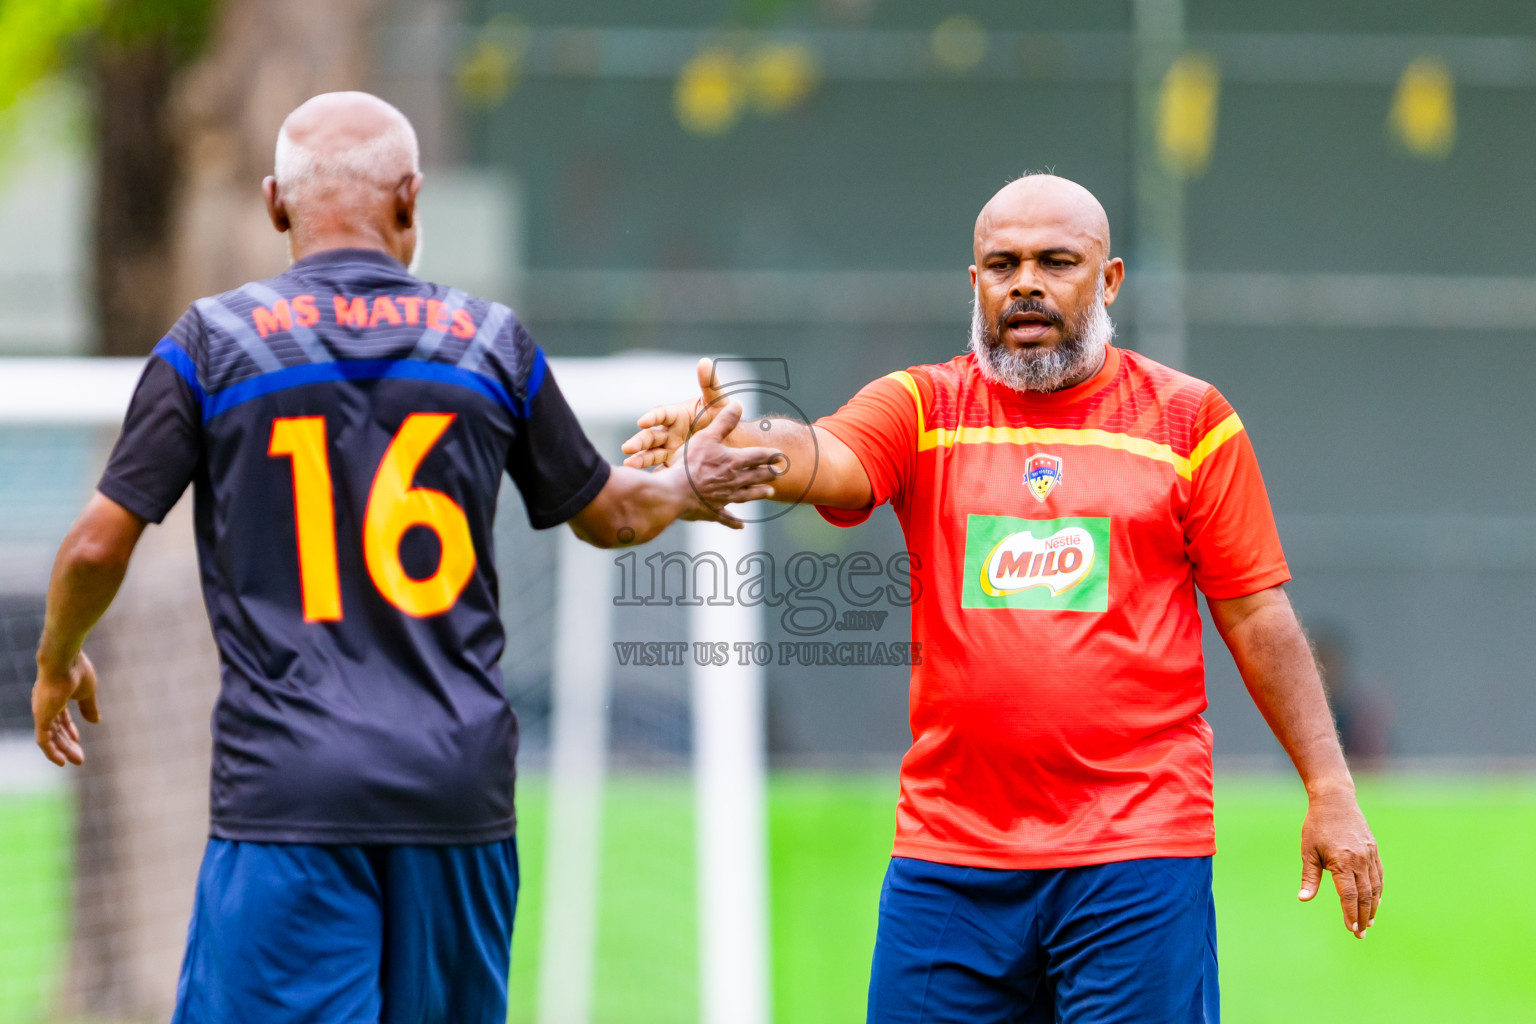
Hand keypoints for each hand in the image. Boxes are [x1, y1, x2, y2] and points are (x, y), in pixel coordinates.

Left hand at [32, 651, 99, 766]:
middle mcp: (46, 705)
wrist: (64, 661)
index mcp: (56, 697)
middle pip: (56, 730)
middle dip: (68, 744)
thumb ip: (89, 707)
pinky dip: (51, 752)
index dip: (69, 729)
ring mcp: (42, 712)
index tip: (78, 739)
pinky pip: (43, 740)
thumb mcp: (88, 692)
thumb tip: (95, 722)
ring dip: (63, 750)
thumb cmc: (77, 671)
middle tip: (80, 758)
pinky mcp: (41, 717)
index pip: (60, 718)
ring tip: (77, 760)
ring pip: (51, 737)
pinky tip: (61, 761)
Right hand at [622, 357, 725, 468]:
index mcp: (677, 415)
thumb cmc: (724, 419)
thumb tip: (704, 362)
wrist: (734, 444)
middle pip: (650, 436)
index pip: (661, 415)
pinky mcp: (674, 466)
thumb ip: (710, 384)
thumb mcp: (718, 403)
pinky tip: (646, 483)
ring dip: (640, 459)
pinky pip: (662, 471)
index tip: (642, 421)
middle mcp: (669, 432)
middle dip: (639, 442)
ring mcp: (670, 450)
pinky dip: (654, 476)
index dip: (652, 417)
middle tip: (628, 448)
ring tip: (630, 465)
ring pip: (651, 454)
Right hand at [676, 399, 781, 524]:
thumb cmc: (689, 464)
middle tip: (781, 472)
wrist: (674, 493)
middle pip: (757, 476)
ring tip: (770, 492)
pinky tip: (741, 525)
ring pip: (747, 495)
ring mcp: (725, 498)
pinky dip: (735, 522)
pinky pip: (727, 518)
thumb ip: (723, 422)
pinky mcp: (713, 511)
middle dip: (769, 473)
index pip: (758, 456)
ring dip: (759, 493)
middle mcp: (734, 481)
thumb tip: (738, 404)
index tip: (781, 454)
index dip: (771, 454)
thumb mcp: (706, 437)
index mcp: (733, 462)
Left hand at [1298, 788, 1382, 937]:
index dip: (1350, 914)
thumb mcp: (1308, 851)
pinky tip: (1375, 903)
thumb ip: (1309, 877)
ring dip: (1372, 908)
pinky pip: (1379, 877)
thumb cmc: (1317, 827)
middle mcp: (1360, 860)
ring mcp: (1370, 856)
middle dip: (1363, 917)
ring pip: (1375, 888)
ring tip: (1369, 923)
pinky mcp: (1374, 852)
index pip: (1349, 895)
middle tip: (1360, 934)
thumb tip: (1303, 899)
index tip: (1351, 929)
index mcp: (1342, 862)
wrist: (1335, 801)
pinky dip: (1378, 892)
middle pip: (1364, 896)